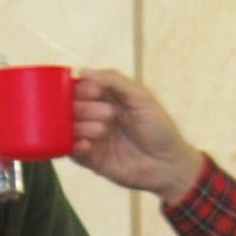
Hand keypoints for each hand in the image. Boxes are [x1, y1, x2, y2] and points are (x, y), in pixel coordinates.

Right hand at [70, 68, 205, 203]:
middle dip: (85, 108)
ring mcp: (91, 138)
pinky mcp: (90, 159)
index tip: (94, 92)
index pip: (80, 88)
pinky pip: (71, 152)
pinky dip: (75, 146)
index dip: (81, 88)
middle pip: (71, 107)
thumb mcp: (141, 97)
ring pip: (68, 128)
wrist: (167, 164)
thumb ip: (114, 81)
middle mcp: (94, 117)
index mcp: (105, 99)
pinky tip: (88, 145)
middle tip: (109, 114)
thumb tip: (83, 71)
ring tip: (102, 130)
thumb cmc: (158, 128)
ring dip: (81, 126)